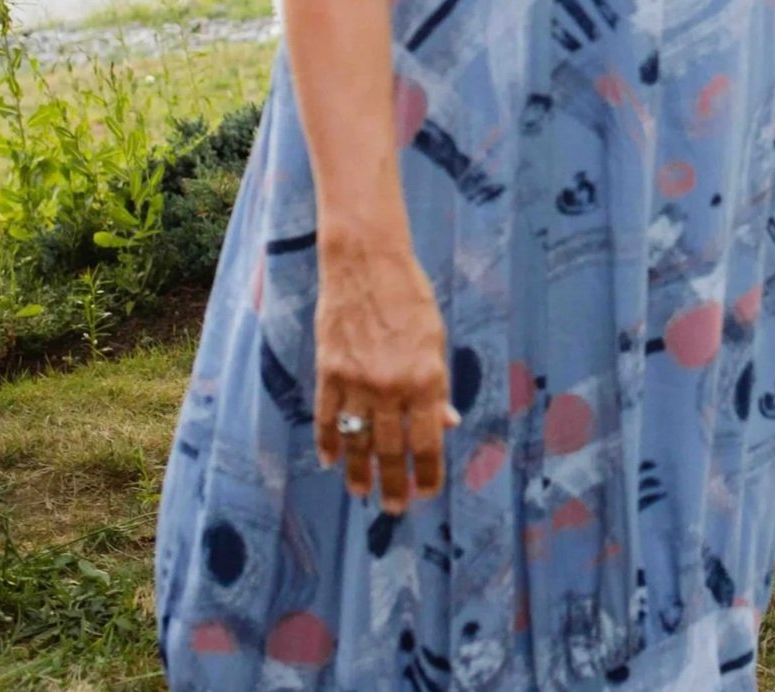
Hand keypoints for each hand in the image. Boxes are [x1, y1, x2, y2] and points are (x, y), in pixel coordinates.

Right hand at [314, 232, 457, 513]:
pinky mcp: (328, 372)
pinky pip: (327, 418)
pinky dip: (328, 442)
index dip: (427, 472)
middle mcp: (390, 387)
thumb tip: (447, 424)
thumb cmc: (411, 299)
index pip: (427, 441)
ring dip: (358, 471)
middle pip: (390, 450)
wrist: (366, 265)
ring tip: (362, 492)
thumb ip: (438, 388)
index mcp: (425, 379)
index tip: (427, 493)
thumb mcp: (437, 341)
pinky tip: (329, 461)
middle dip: (394, 484)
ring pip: (356, 441)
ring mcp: (356, 382)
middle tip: (395, 508)